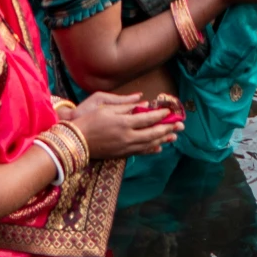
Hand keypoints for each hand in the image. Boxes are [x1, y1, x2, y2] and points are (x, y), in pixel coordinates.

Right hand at [68, 92, 183, 159]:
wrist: (77, 140)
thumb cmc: (89, 119)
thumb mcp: (106, 107)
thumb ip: (126, 106)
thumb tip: (143, 103)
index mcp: (124, 122)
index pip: (147, 118)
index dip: (160, 115)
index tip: (169, 111)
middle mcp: (127, 136)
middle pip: (153, 133)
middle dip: (168, 128)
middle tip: (180, 125)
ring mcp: (125, 147)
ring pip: (149, 144)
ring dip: (163, 140)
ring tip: (174, 136)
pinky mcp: (122, 154)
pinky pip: (141, 152)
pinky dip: (151, 149)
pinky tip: (159, 148)